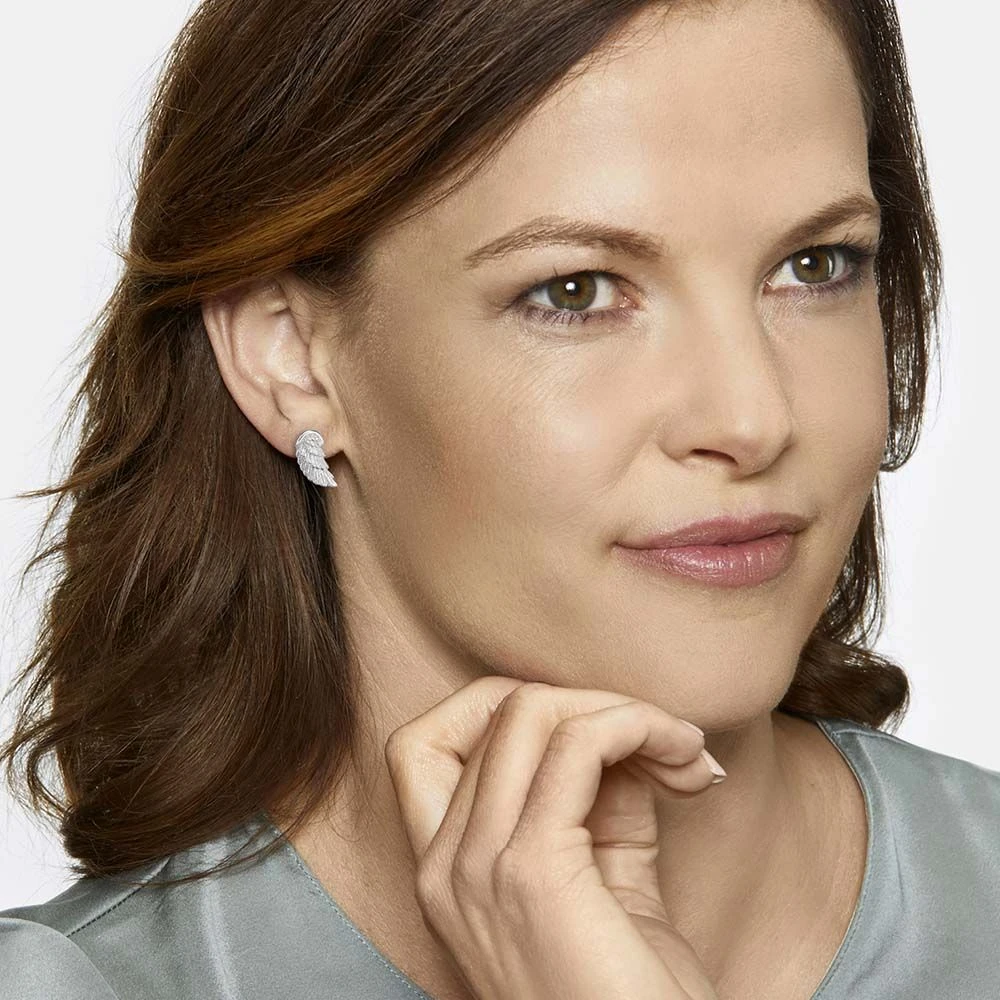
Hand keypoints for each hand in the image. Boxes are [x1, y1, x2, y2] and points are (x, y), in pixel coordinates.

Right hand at [384, 677, 723, 999]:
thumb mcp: (604, 882)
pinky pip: (579, 746)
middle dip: (588, 700)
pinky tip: (686, 764)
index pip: (433, 737)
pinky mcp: (532, 873)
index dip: (505, 707)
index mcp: (446, 868)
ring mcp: (479, 869)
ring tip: (683, 752)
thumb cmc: (632, 997)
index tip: (588, 733)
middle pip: (494, 710)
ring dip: (623, 710)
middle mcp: (445, 865)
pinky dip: (636, 727)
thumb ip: (599, 802)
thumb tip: (624, 732)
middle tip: (662, 741)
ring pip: (531, 712)